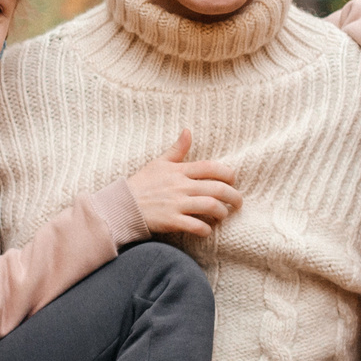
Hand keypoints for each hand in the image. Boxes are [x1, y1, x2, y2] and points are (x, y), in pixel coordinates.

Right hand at [124, 129, 243, 237]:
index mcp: (179, 171)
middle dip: (234, 197)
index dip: (228, 174)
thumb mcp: (159, 163)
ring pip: (210, 206)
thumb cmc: (142, 184)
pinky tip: (207, 230)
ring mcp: (176, 204)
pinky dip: (206, 229)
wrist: (122, 206)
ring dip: (222, 213)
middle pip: (217, 189)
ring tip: (223, 215)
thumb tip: (188, 131)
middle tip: (238, 203)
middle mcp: (180, 186)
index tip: (232, 181)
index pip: (211, 168)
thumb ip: (177, 149)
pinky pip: (196, 226)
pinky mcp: (171, 221)